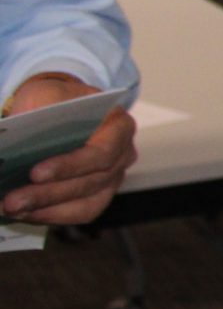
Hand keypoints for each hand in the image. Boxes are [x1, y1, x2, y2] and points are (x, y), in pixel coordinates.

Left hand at [2, 76, 137, 225]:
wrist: (60, 107)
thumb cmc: (55, 100)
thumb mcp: (46, 94)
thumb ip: (38, 114)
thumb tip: (16, 140)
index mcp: (117, 124)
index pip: (102, 152)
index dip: (71, 166)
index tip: (35, 173)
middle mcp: (123, 153)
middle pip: (91, 181)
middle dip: (48, 194)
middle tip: (12, 201)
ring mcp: (115, 176)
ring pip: (86, 202)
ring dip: (47, 208)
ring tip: (12, 209)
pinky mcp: (101, 194)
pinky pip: (82, 212)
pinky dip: (52, 215)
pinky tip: (26, 213)